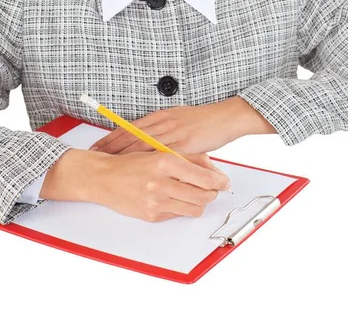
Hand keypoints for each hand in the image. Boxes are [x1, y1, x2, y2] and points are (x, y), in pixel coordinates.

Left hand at [89, 99, 241, 154]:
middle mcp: (163, 123)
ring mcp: (173, 133)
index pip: (130, 127)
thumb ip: (162, 127)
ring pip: (142, 144)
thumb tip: (146, 136)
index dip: (111, 137)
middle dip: (110, 146)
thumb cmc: (204, 119)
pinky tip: (138, 170)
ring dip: (123, 155)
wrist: (226, 117)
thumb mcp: (178, 118)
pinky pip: (162, 154)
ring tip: (107, 164)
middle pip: (130, 135)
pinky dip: (147, 162)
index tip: (96, 146)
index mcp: (160, 116)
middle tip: (93, 156)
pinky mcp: (184, 144)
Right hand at [97, 150, 231, 221]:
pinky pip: (178, 214)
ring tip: (197, 193)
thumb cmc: (132, 162)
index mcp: (166, 161)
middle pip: (204, 196)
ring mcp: (156, 201)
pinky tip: (177, 197)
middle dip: (212, 193)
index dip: (220, 181)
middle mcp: (161, 182)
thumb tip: (212, 168)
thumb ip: (189, 157)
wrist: (103, 177)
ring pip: (194, 209)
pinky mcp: (152, 215)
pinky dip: (182, 207)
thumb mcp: (161, 151)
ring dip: (200, 202)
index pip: (205, 177)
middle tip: (213, 188)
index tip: (225, 181)